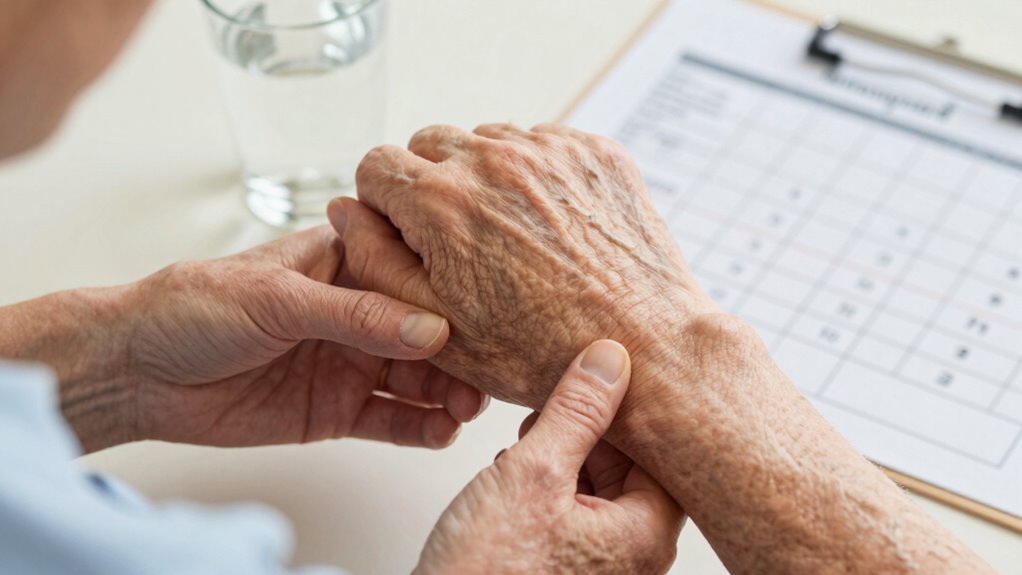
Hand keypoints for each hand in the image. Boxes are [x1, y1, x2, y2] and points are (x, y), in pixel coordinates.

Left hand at [79, 226, 484, 450]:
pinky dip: (419, 427)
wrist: (138, 371)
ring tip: (467, 407)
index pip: (415, 276)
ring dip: (448, 392)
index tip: (487, 315)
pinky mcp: (337, 410)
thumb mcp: (278, 299)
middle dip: (460, 353)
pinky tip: (440, 431)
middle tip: (486, 375)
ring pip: (418, 378)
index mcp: (346, 263)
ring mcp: (350, 362)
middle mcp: (358, 312)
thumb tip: (431, 329)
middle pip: (427, 332)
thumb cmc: (195, 307)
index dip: (453, 296)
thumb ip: (356, 315)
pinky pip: (391, 419)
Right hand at [329, 123, 715, 409]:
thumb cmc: (539, 351)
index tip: (406, 230)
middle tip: (459, 239)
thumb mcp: (436, 324)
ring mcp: (550, 150)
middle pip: (431, 144)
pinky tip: (551, 226)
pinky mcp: (595, 152)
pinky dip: (536, 174)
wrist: (644, 346)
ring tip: (510, 236)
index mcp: (442, 202)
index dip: (383, 202)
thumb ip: (375, 261)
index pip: (377, 165)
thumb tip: (345, 212)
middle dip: (430, 184)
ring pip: (488, 140)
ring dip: (485, 176)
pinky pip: (543, 144)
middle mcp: (493, 161)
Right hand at [416, 340, 682, 574]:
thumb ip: (575, 413)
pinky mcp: (564, 566)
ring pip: (599, 484)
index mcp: (644, 536)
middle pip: (633, 466)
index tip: (611, 371)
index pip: (666, 451)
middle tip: (560, 394)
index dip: (637, 407)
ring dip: (567, 450)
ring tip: (532, 429)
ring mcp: (598, 564)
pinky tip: (516, 466)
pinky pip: (573, 507)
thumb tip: (608, 361)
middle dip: (595, 428)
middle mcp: (632, 555)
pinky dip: (549, 480)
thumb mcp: (532, 474)